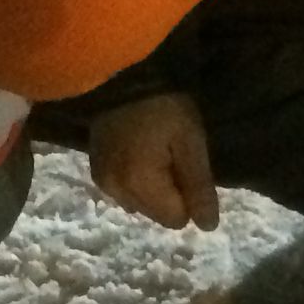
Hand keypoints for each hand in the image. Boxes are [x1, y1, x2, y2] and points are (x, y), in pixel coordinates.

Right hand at [88, 93, 219, 230]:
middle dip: (170, 194)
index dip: (188, 197)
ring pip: (140, 205)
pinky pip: (124, 192)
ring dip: (152, 188)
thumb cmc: (165, 107)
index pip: (176, 220)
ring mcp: (103, 182)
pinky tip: (138, 153)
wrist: (123, 76)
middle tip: (171, 155)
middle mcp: (117, 192)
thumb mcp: (191, 142)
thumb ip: (199, 187)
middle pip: (157, 215)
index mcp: (140, 186)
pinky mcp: (96, 171)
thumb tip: (208, 227)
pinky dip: (135, 181)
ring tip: (154, 152)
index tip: (186, 165)